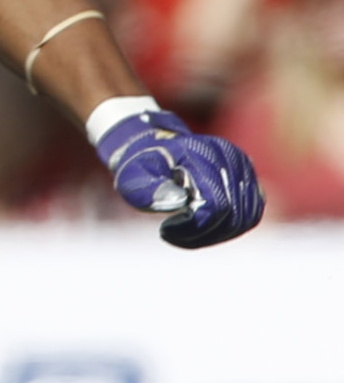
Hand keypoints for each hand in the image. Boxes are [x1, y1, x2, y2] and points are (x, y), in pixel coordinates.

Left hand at [95, 108, 264, 249]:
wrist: (156, 147)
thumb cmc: (142, 165)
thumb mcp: (132, 177)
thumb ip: (149, 190)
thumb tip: (178, 202)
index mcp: (202, 154)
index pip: (216, 206)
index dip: (193, 227)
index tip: (165, 229)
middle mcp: (230, 158)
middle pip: (232, 217)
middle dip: (200, 234)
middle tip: (171, 232)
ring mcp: (244, 168)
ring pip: (244, 220)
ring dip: (212, 235)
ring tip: (184, 230)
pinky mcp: (250, 180)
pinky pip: (250, 216)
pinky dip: (226, 229)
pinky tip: (200, 226)